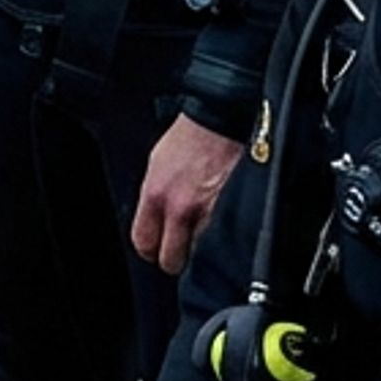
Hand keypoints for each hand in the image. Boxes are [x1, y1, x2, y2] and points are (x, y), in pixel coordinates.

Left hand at [129, 116, 248, 275]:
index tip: (154, 250)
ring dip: (201, 250)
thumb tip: (154, 223)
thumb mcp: (157, 167)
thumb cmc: (189, 138)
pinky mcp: (236, 212)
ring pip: (201, 254)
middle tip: (178, 252)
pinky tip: (222, 231)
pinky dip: (222, 240)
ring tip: (203, 238)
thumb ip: (154, 199)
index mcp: (156, 195)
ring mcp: (211, 213)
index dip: (149, 251)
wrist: (220, 121)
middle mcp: (181, 208)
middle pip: (172, 259)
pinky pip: (225, 240)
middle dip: (174, 259)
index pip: (144, 242)